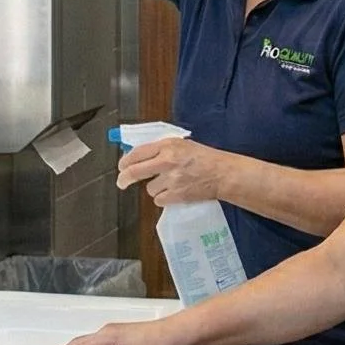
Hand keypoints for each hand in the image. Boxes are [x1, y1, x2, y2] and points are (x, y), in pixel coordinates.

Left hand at [117, 136, 231, 205]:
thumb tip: (139, 157)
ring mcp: (171, 179)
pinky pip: (159, 200)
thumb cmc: (205, 158)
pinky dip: (164, 198)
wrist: (222, 173)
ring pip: (149, 188)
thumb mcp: (182, 145)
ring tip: (170, 184)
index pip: (137, 152)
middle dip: (124, 178)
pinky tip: (175, 192)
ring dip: (155, 188)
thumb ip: (162, 149)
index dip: (125, 161)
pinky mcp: (176, 195)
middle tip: (122, 182)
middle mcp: (167, 161)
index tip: (122, 166)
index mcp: (168, 145)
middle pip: (135, 171)